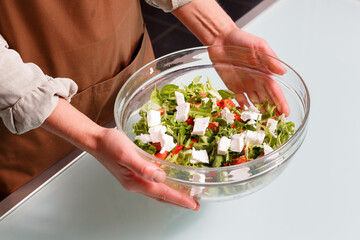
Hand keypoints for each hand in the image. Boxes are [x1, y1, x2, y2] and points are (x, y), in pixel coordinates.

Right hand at [42, 99, 199, 210]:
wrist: (96, 140)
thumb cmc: (109, 145)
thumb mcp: (126, 154)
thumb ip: (143, 167)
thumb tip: (161, 176)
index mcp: (135, 181)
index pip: (162, 192)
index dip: (179, 198)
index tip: (192, 204)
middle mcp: (135, 184)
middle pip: (161, 196)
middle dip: (178, 201)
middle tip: (194, 205)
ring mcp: (134, 180)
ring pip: (157, 192)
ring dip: (172, 196)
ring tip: (185, 198)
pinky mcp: (134, 174)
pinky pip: (152, 185)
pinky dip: (163, 187)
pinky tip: (168, 183)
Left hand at [172, 0, 288, 115]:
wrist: (221, 39)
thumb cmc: (240, 39)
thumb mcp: (258, 46)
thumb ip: (269, 58)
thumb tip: (282, 71)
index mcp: (265, 73)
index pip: (275, 91)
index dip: (280, 103)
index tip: (285, 114)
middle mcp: (257, 81)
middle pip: (267, 100)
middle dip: (272, 113)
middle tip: (275, 127)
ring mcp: (246, 86)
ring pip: (256, 103)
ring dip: (259, 114)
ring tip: (262, 126)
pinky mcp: (233, 88)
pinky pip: (240, 101)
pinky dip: (244, 110)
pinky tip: (246, 118)